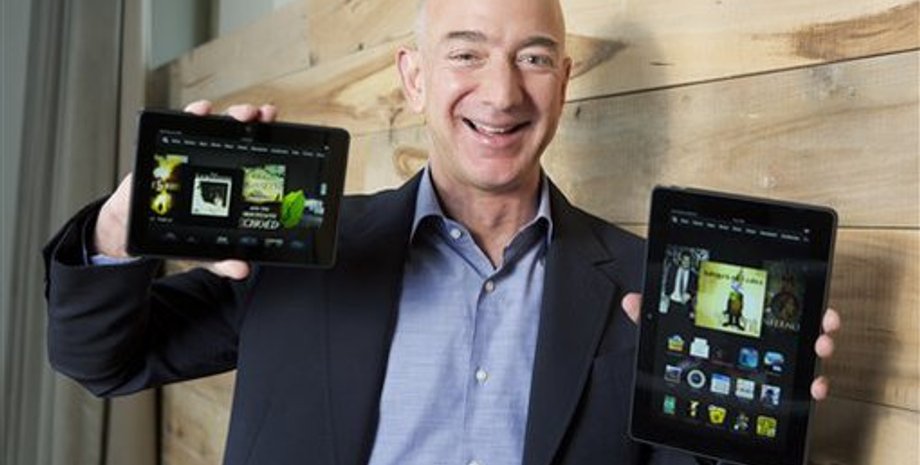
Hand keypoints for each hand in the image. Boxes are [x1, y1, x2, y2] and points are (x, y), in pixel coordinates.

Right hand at [182, 100, 277, 279]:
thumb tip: (241, 270)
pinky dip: (194, 114)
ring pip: (216, 126)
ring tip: (243, 115)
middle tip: (266, 117)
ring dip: (231, 115)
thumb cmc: (175, 231)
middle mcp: (215, 161)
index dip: (269, 144)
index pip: (254, 157)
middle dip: (256, 122)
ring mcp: (193, 152)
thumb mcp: (204, 249)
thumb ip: (222, 260)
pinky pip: (182, 125)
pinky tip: (202, 110)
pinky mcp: (170, 149)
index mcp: (230, 181)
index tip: (283, 134)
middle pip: (240, 136)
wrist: (136, 226)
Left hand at [620, 293, 840, 400]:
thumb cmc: (688, 357)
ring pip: (807, 349)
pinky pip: (803, 385)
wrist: (690, 398)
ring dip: (821, 345)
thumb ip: (654, 316)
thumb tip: (631, 300)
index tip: (799, 286)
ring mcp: (776, 362)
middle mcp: (765, 339)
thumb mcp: (671, 333)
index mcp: (742, 319)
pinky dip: (815, 384)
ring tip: (822, 344)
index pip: (767, 299)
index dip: (786, 291)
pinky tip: (814, 385)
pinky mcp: (781, 388)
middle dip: (815, 316)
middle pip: (797, 322)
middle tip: (822, 318)